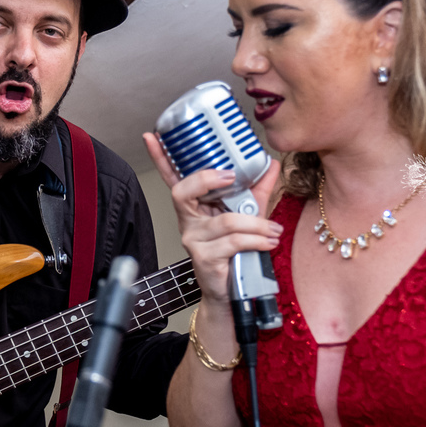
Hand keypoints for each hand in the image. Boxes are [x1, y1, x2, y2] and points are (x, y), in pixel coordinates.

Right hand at [142, 132, 281, 304]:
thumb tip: (271, 162)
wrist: (237, 290)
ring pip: (225, 220)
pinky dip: (257, 240)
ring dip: (257, 224)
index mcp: (194, 207)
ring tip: (273, 229)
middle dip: (208, 179)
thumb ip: (258, 188)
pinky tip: (268, 242)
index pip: (173, 178)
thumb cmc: (238, 252)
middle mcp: (187, 221)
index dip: (160, 158)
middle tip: (232, 177)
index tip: (152, 136)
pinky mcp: (203, 258)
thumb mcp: (249, 214)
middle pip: (184, 191)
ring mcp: (193, 240)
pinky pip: (234, 241)